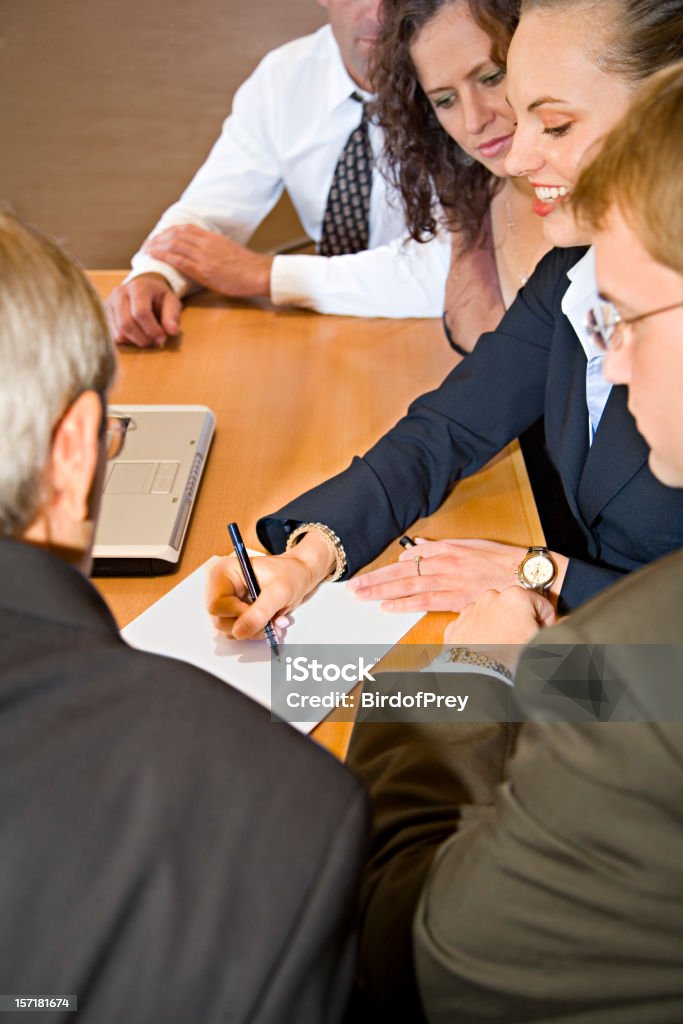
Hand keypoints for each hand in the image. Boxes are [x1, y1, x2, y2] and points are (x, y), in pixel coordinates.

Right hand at [105, 273, 180, 347]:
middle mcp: (119, 293)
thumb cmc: (158, 296)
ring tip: (147, 338)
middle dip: (142, 338)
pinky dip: (127, 341)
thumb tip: (172, 332)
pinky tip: (136, 336)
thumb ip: (172, 315)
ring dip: (135, 341)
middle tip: (155, 342)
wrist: (142, 287)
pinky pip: (113, 335)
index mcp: (137, 287)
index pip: (140, 313)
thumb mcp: (171, 301)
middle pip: (126, 324)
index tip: (162, 338)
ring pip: (118, 332)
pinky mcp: (104, 314)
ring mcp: (109, 304)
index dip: (152, 329)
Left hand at [143, 226, 273, 297]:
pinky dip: (163, 256)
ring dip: (156, 246)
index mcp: (212, 237)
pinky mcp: (203, 270)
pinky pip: (178, 260)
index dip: (169, 231)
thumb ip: (216, 248)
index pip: (184, 228)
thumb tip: (207, 252)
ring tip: (145, 250)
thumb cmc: (247, 267)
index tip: (159, 236)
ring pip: (173, 244)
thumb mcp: (230, 250)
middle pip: (175, 234)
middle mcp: (205, 243)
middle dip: (158, 238)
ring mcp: (203, 256)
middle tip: (147, 244)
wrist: (259, 273)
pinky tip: (153, 257)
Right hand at [206, 532, 335, 638]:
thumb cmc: (290, 574)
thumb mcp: (279, 591)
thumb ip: (260, 612)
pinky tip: (270, 622)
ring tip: (275, 622)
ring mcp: (227, 601)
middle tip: (272, 624)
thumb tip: (240, 632)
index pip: (217, 605)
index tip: (262, 616)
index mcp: (224, 573)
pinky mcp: (236, 612)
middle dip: (249, 626)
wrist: (301, 574)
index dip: (238, 615)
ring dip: (254, 631)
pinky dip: (256, 631)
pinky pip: (240, 630)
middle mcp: (221, 587)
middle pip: (221, 620)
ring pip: (230, 629)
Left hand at [348, 538, 527, 612]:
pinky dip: (405, 604)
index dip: (383, 569)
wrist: (523, 573)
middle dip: (374, 580)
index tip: (365, 575)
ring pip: (408, 586)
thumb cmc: (498, 560)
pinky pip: (425, 601)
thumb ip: (438, 547)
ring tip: (362, 596)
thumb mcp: (467, 546)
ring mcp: (449, 581)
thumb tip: (416, 547)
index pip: (406, 560)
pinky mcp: (457, 598)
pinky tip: (387, 606)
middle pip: (401, 572)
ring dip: (382, 591)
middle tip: (352, 588)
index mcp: (444, 550)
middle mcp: (443, 563)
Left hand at [443, 585, 555, 672]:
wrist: (477, 682)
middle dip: (522, 625)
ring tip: (503, 651)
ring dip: (501, 629)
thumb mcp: (544, 645)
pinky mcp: (457, 625)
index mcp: (516, 596)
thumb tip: (570, 621)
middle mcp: (490, 597)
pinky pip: (475, 627)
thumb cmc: (512, 663)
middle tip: (522, 646)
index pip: (543, 606)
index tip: (541, 638)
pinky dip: (481, 637)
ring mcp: (471, 610)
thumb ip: (561, 629)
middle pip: (518, 610)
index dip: (546, 625)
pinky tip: (486, 652)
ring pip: (495, 617)